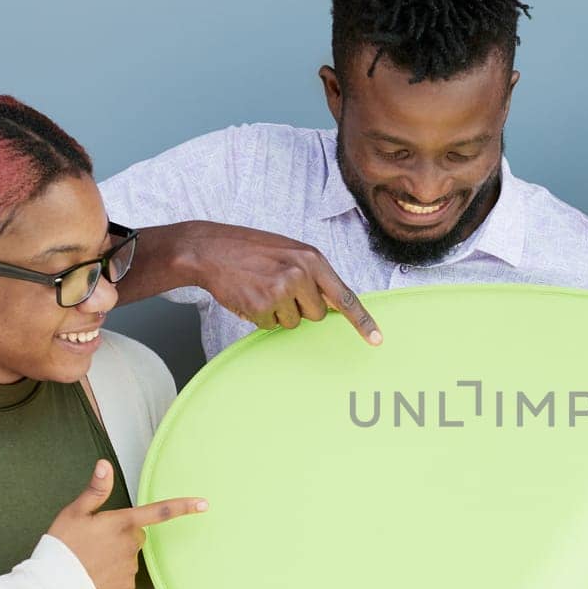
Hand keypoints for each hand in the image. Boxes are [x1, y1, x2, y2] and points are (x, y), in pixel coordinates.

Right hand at [47, 460, 206, 588]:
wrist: (50, 586)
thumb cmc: (60, 546)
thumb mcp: (74, 512)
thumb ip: (96, 490)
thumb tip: (105, 464)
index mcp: (121, 523)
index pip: (159, 512)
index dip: (183, 506)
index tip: (204, 504)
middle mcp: (131, 545)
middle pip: (136, 534)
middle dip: (121, 535)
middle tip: (94, 541)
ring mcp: (130, 568)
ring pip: (129, 556)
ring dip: (115, 556)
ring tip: (90, 559)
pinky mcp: (126, 587)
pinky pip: (125, 576)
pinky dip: (113, 575)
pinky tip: (94, 574)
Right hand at [186, 221, 380, 342]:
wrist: (211, 249)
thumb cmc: (252, 250)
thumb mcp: (290, 252)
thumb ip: (313, 274)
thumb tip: (332, 304)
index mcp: (312, 259)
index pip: (344, 296)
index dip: (362, 321)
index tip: (377, 339)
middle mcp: (301, 273)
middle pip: (316, 315)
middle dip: (300, 309)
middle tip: (278, 288)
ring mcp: (281, 289)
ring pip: (293, 323)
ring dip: (278, 312)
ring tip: (260, 288)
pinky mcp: (262, 305)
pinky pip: (271, 325)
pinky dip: (260, 316)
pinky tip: (249, 295)